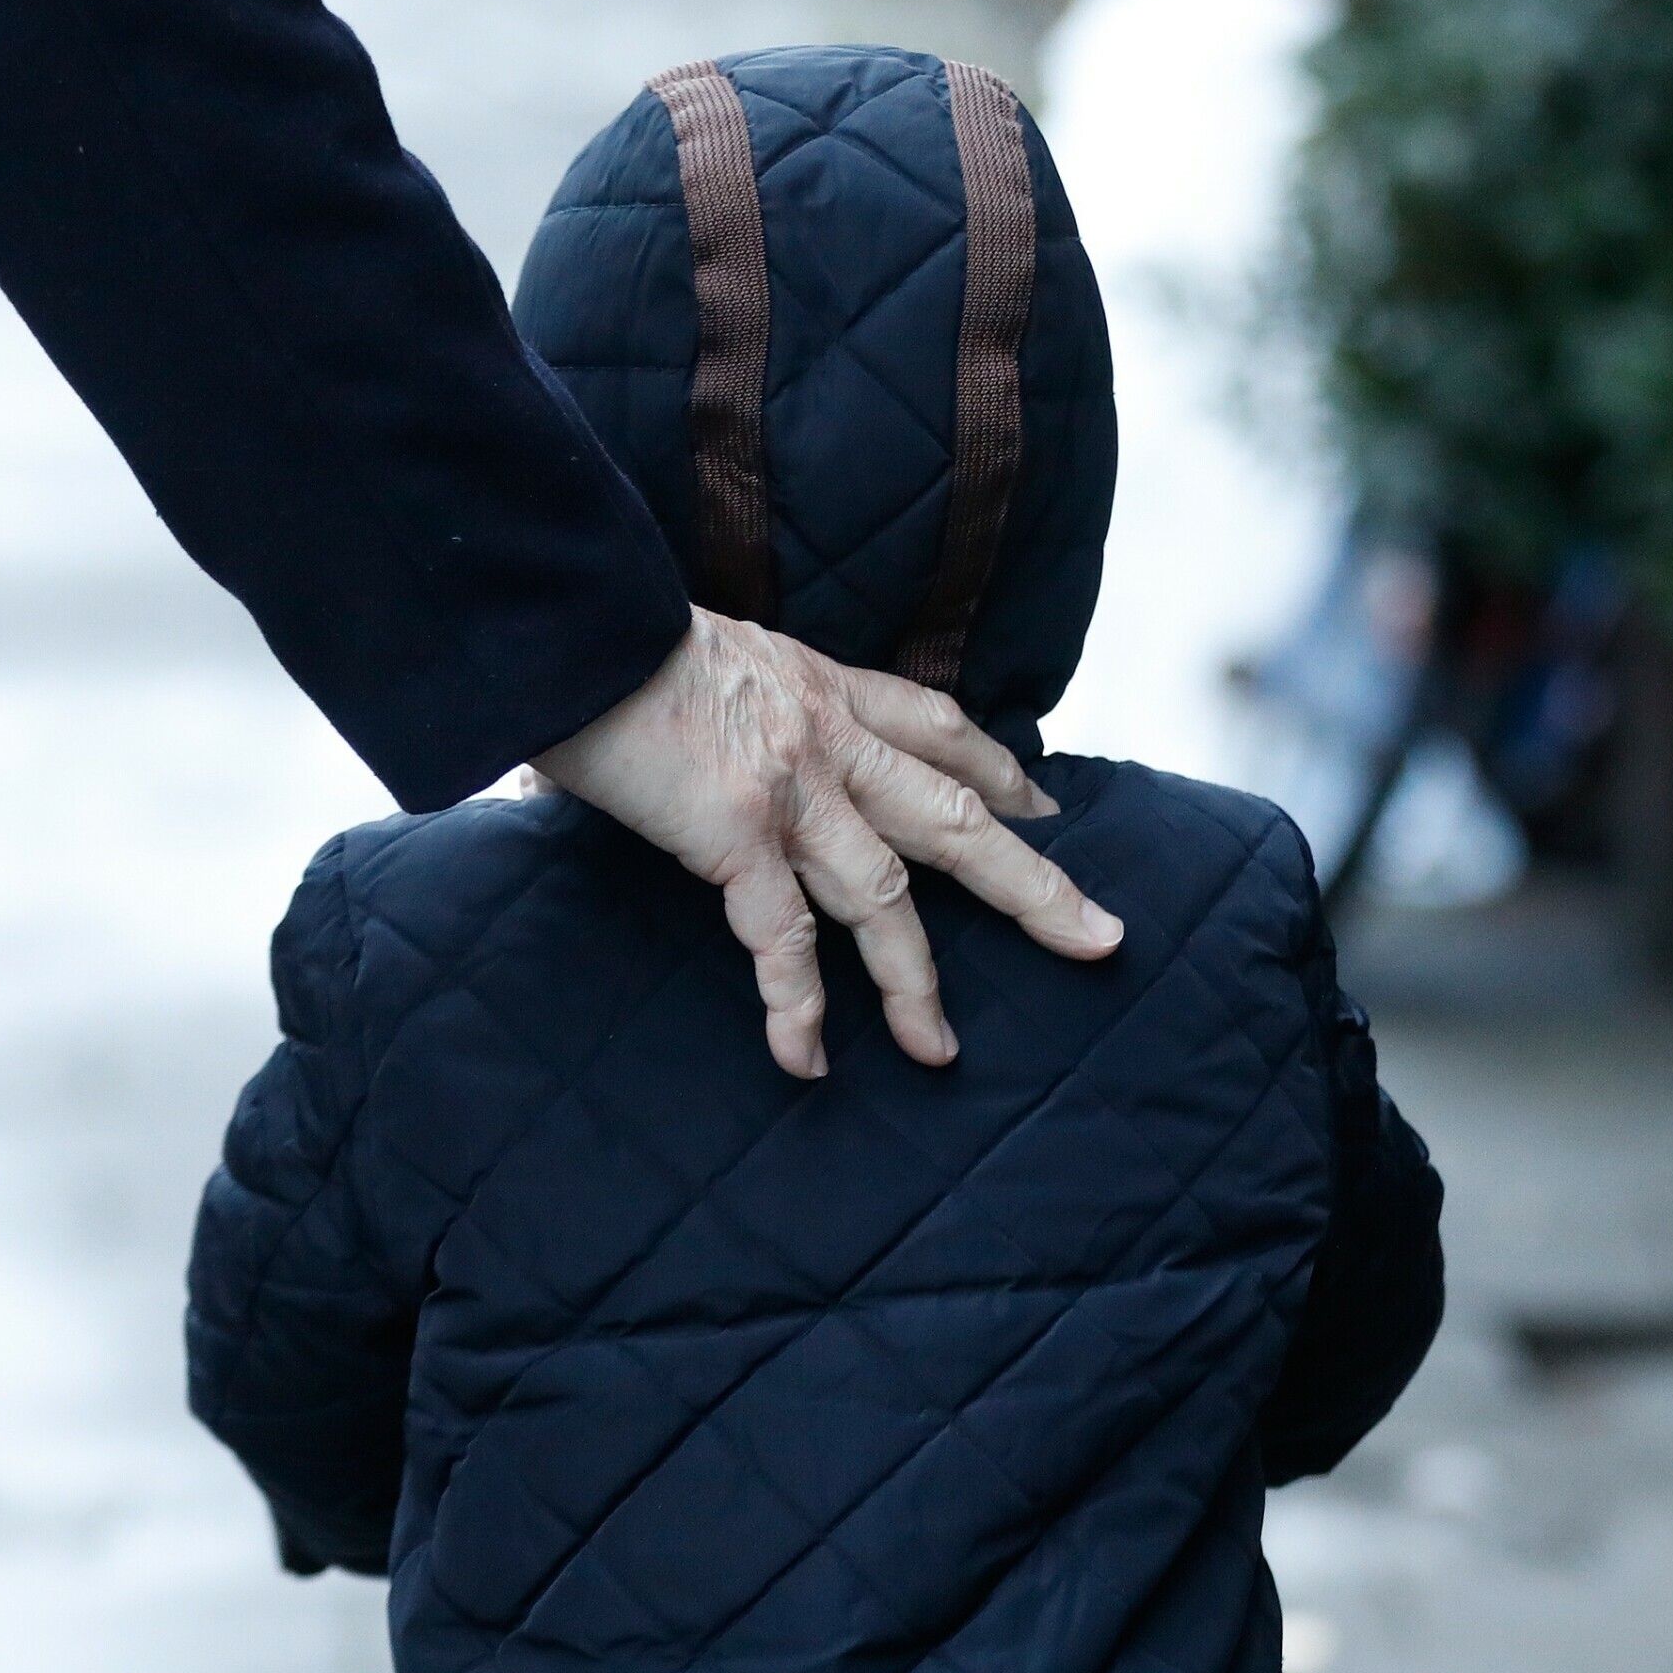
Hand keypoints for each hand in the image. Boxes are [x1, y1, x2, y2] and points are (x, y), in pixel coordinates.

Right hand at [531, 609, 1125, 1078]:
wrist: (575, 614)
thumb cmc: (608, 631)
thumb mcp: (696, 649)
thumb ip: (711, 700)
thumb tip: (658, 745)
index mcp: (817, 683)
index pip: (933, 726)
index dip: (994, 768)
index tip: (1037, 807)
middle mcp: (826, 734)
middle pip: (954, 816)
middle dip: (1031, 883)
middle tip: (1097, 935)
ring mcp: (791, 786)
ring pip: (887, 896)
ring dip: (917, 981)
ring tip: (939, 1050)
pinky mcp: (737, 833)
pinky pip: (784, 938)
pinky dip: (797, 1005)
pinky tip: (808, 1058)